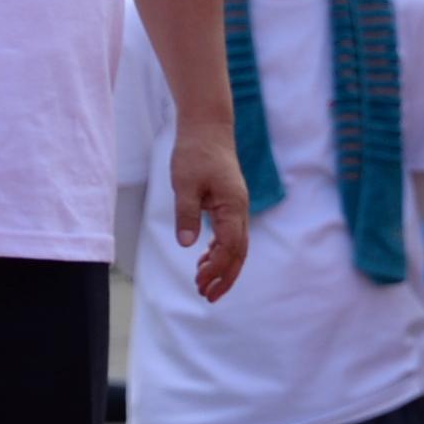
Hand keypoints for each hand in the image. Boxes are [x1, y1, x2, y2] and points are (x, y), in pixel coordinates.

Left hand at [171, 128, 250, 301]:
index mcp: (233, 206)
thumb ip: (186, 214)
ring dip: (222, 266)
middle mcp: (239, 209)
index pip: (230, 246)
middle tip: (207, 296)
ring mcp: (236, 206)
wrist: (207, 127)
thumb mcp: (184, 184)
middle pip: (239, 251)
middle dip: (225, 276)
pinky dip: (219, 250)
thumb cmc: (195, 152)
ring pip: (236, 244)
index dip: (218, 269)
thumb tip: (188, 245)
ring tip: (203, 284)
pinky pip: (230, 233)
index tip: (202, 285)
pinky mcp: (229, 203)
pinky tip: (205, 258)